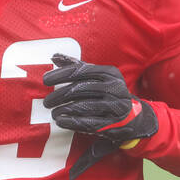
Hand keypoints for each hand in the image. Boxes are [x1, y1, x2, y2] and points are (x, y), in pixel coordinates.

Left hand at [42, 53, 156, 179]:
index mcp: (109, 73)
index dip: (61, 74)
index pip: (81, 71)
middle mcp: (114, 87)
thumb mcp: (96, 76)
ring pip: (84, 106)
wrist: (134, 116)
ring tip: (53, 113)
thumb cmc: (108, 92)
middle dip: (59, 95)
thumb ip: (76, 66)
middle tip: (47, 102)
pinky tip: (61, 121)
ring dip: (65, 109)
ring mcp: (116, 106)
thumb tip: (54, 56)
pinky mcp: (114, 123)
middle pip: (80, 89)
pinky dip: (72, 122)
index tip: (45, 79)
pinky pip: (89, 122)